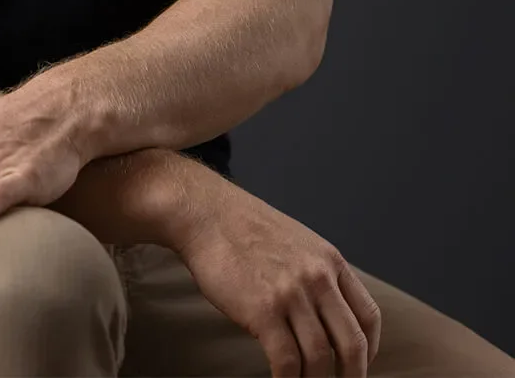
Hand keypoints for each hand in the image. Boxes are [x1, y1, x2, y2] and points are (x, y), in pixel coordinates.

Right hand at [175, 173, 381, 376]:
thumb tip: (326, 316)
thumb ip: (317, 274)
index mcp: (329, 260)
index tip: (359, 366)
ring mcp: (292, 294)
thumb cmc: (245, 229)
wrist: (207, 214)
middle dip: (351, 376)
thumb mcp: (297, 242)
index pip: (368, 315)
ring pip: (320, 358)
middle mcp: (318, 277)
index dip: (369, 350)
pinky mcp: (264, 310)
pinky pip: (287, 362)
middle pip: (352, 344)